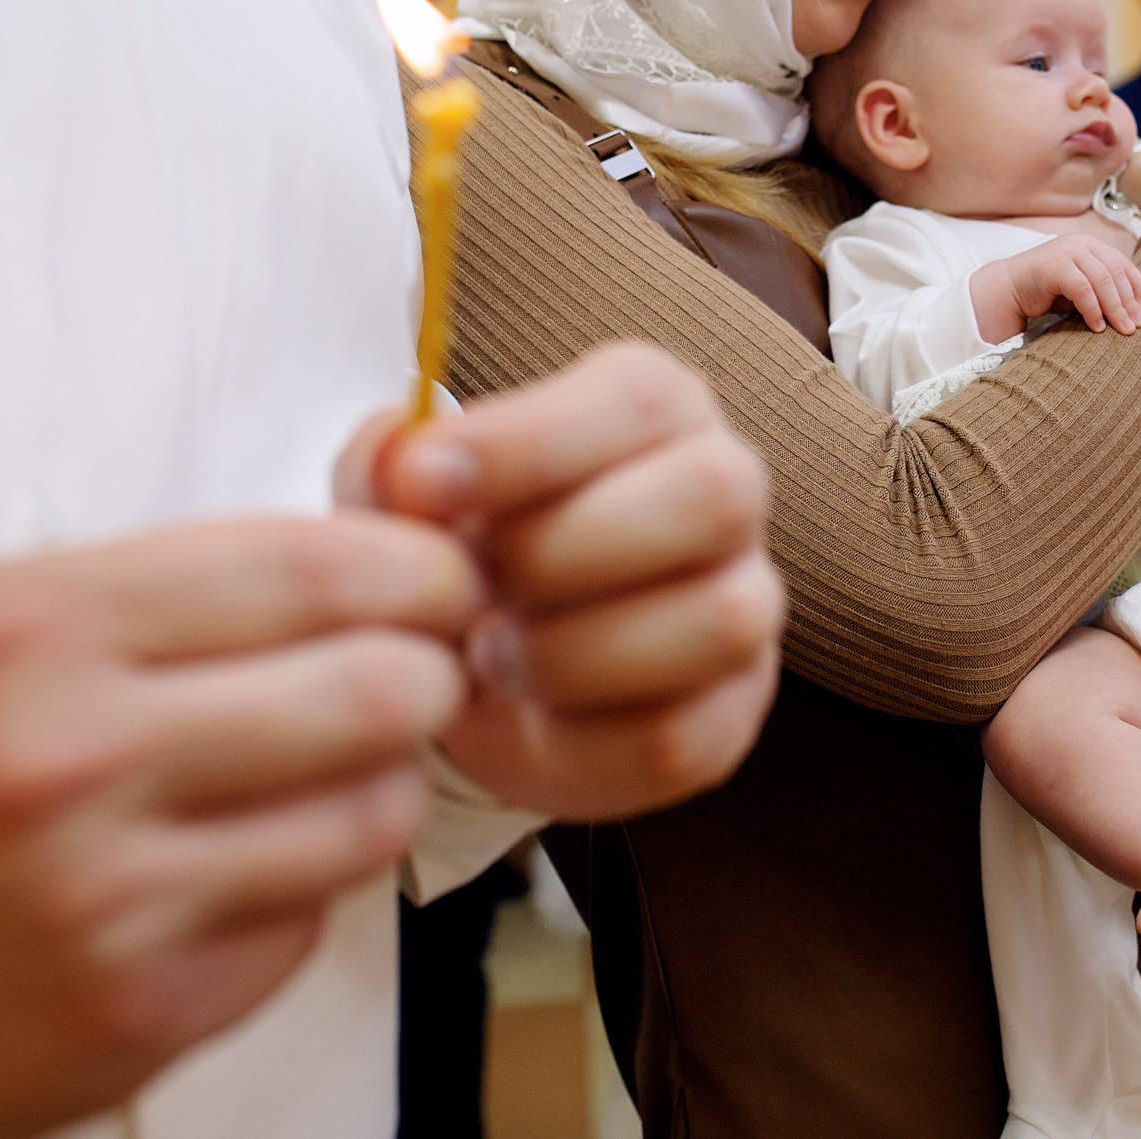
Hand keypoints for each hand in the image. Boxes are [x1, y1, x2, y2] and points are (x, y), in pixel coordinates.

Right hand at [0, 513, 475, 1138]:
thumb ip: (172, 585)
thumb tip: (369, 555)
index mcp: (37, 628)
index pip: (311, 570)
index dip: (417, 567)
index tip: (444, 576)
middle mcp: (73, 759)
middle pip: (378, 691)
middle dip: (430, 672)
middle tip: (422, 671)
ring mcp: (109, 900)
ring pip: (370, 817)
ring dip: (380, 786)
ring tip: (333, 773)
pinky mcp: (135, 1013)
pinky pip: (305, 928)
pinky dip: (299, 891)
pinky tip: (237, 870)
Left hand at [358, 342, 783, 822]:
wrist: (490, 672)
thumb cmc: (467, 551)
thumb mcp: (411, 497)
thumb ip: (391, 464)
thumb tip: (400, 458)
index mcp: (655, 408)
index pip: (637, 399)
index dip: (530, 442)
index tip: (422, 484)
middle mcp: (726, 490)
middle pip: (713, 495)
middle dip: (565, 551)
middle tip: (470, 589)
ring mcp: (749, 603)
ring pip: (720, 620)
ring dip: (576, 653)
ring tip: (490, 658)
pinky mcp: (733, 710)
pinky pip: (682, 732)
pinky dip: (581, 740)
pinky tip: (531, 716)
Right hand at [968, 233, 1140, 343]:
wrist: (1009, 289)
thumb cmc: (1048, 292)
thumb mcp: (1082, 288)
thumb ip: (1104, 291)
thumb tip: (1137, 312)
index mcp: (1092, 246)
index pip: (1125, 266)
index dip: (1137, 291)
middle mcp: (1082, 244)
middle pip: (1117, 274)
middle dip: (1129, 303)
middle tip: (1136, 327)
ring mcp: (1067, 251)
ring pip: (1103, 280)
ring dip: (1115, 308)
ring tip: (1122, 329)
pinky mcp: (1055, 265)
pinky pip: (1083, 289)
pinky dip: (1093, 310)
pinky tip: (1096, 327)